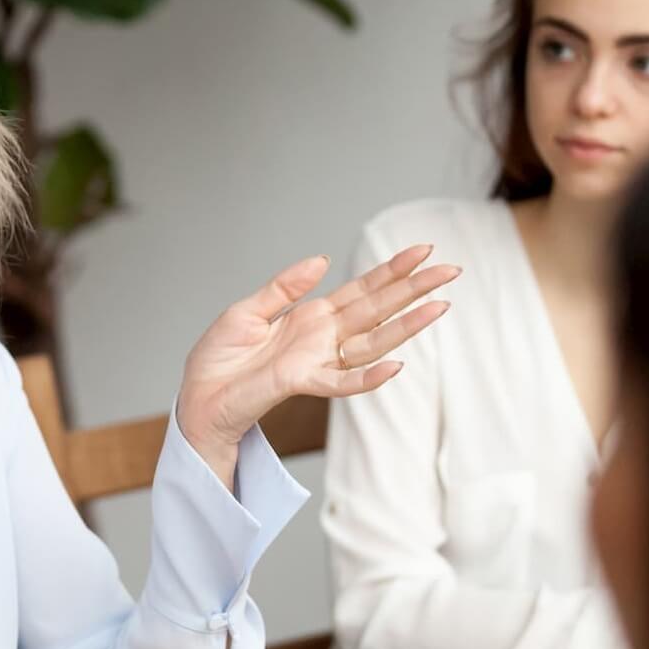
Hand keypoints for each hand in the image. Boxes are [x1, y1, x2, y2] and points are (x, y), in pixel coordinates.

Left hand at [176, 243, 458, 462]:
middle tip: (451, 270)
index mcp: (311, 316)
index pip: (361, 290)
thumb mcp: (247, 310)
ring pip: (373, 342)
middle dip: (414, 289)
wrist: (198, 398)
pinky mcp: (302, 383)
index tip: (422, 251)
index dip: (392, 271)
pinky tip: (396, 365)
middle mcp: (323, 338)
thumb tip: (322, 259)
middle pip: (378, 310)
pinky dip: (369, 376)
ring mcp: (317, 361)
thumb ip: (284, 287)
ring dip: (407, 327)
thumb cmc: (219, 360)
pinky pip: (343, 382)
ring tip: (440, 307)